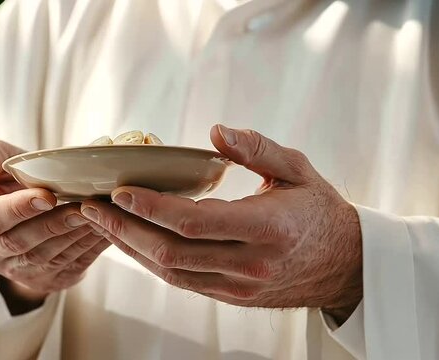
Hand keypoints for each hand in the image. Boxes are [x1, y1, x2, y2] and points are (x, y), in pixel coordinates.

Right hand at [0, 140, 109, 313]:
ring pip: (46, 258)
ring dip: (73, 236)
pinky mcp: (43, 282)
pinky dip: (86, 247)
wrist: (32, 212)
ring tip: (96, 215)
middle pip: (20, 242)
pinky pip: (66, 267)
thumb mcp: (0, 165)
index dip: (19, 208)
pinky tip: (103, 228)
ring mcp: (15, 272)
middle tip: (81, 206)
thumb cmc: (13, 183)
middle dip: (53, 224)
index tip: (47, 195)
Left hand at [80, 125, 361, 323]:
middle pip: (171, 252)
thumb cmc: (321, 211)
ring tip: (102, 223)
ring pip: (171, 272)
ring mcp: (239, 287)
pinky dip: (152, 262)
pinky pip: (183, 281)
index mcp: (267, 228)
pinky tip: (133, 242)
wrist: (345, 265)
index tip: (118, 190)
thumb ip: (257, 148)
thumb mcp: (298, 168)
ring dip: (131, 248)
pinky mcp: (233, 297)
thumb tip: (215, 132)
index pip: (194, 222)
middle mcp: (250, 264)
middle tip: (92, 207)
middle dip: (125, 229)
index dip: (151, 207)